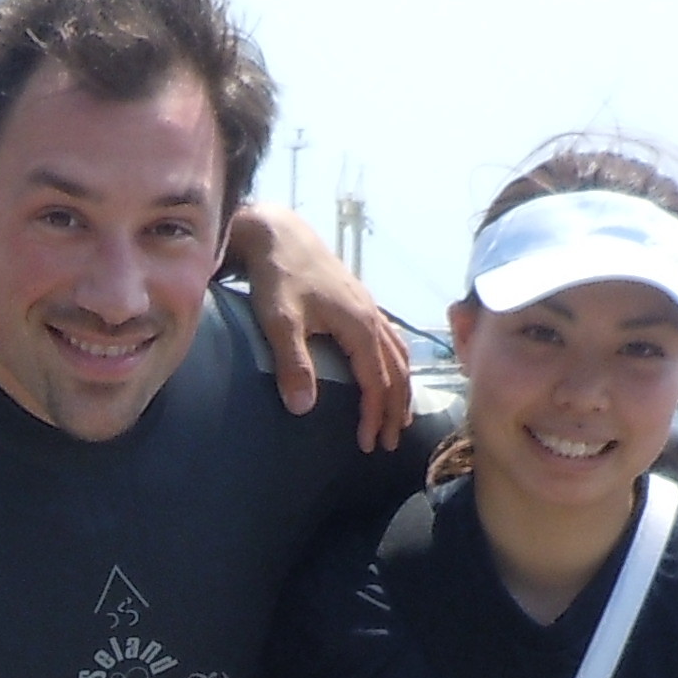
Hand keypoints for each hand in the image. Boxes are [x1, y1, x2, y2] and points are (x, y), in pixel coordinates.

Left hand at [227, 204, 417, 447]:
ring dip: (401, 389)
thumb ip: (293, 363)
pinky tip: (390, 374)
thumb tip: (303, 409)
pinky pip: (391, 340)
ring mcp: (369, 308)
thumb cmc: (277, 276)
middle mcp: (372, 318)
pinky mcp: (360, 303)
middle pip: (396, 371)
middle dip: (395, 410)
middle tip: (388, 443)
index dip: (375, 415)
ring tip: (398, 418)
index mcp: (359, 326)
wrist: (279, 234)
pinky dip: (396, 364)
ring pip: (398, 355)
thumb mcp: (280, 321)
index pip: (377, 381)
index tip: (367, 444)